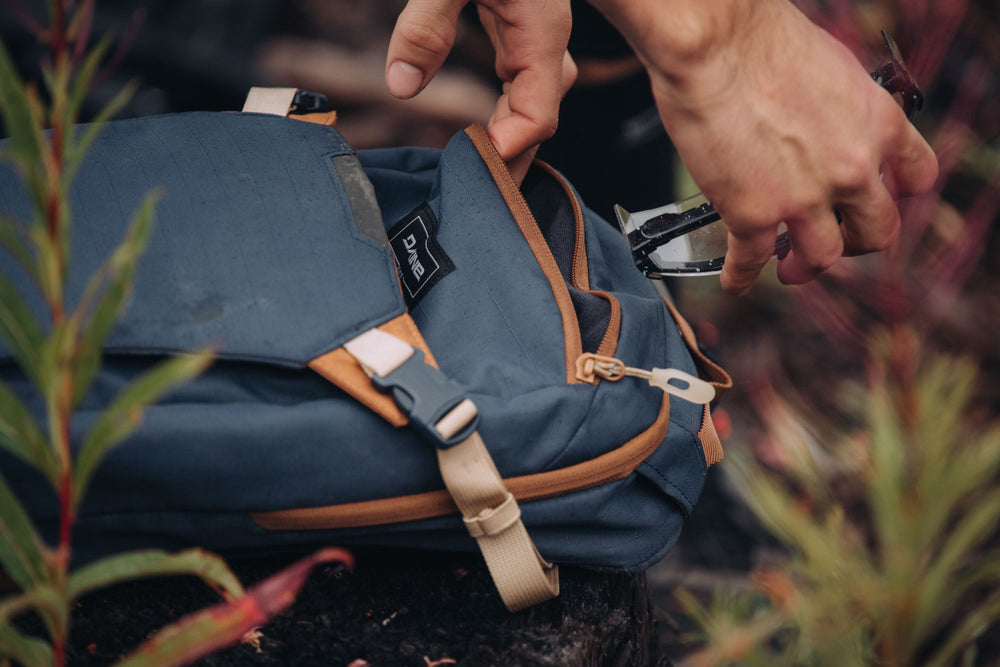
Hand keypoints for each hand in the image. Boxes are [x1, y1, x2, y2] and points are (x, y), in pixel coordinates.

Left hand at [386, 0, 576, 181]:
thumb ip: (425, 27)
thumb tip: (402, 88)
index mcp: (541, 35)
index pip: (537, 117)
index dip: (507, 152)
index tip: (470, 171)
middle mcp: (546, 44)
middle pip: (537, 123)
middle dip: (508, 164)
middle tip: (473, 202)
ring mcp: (537, 41)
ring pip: (532, 108)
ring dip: (508, 145)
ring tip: (477, 181)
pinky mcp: (523, 35)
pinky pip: (521, 89)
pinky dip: (504, 120)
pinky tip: (482, 140)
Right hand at [592, 0, 938, 293]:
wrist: (716, 44)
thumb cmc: (762, 39)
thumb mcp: (832, 67)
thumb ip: (840, 107)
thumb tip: (822, 121)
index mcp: (878, 124)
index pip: (917, 176)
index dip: (899, 196)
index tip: (876, 201)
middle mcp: (851, 170)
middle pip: (876, 232)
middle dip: (854, 243)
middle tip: (834, 243)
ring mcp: (803, 199)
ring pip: (821, 257)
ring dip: (804, 268)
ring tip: (787, 268)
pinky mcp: (752, 215)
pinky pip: (751, 261)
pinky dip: (741, 277)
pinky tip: (735, 282)